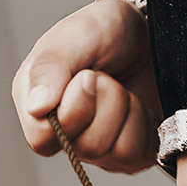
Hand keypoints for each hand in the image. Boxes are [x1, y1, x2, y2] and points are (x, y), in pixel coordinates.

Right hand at [12, 0, 161, 173]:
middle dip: (105, 103)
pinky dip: (142, 121)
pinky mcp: (130, 154)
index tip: (87, 76)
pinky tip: (134, 103)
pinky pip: (139, 152)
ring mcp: (98, 148)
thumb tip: (35, 107)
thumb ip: (49, 67)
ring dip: (125, 110)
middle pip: (85, 147)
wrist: (150, 31)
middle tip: (104, 76)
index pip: (43, 139)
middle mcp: (66, 134)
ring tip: (119, 87)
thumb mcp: (76, 34)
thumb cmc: (107, 32)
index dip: (71, 112)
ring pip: (115, 152)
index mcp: (38, 106)